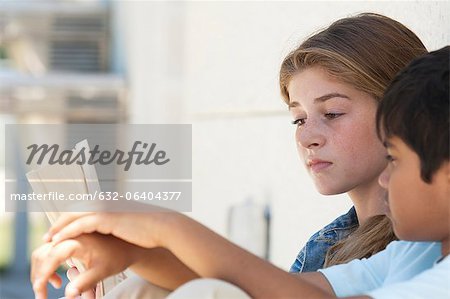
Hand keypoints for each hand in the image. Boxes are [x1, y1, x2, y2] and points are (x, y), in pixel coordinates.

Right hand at [31, 233, 144, 298]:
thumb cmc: (117, 257)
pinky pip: (49, 250)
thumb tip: (68, 295)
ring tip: (53, 286)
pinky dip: (47, 265)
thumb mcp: (102, 272)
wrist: (127, 244)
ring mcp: (67, 235)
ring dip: (42, 271)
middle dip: (38, 276)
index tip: (40, 295)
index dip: (41, 277)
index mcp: (77, 240)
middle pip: (41, 254)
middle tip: (42, 295)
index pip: (49, 258)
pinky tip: (58, 279)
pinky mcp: (68, 238)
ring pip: (43, 251)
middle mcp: (69, 234)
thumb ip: (84, 282)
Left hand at [44, 211, 177, 248]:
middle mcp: (106, 201)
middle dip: (59, 222)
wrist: (164, 227)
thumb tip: (118, 231)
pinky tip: (59, 241)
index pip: (85, 208)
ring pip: (74, 216)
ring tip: (49, 240)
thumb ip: (121, 224)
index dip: (70, 219)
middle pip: (75, 209)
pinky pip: (79, 225)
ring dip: (58, 228)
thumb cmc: (152, 230)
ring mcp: (106, 208)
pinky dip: (66, 232)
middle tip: (48, 235)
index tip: (60, 231)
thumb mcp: (133, 224)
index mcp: (112, 202)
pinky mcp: (106, 217)